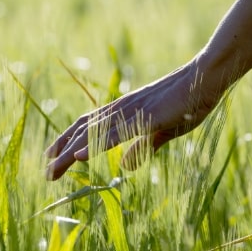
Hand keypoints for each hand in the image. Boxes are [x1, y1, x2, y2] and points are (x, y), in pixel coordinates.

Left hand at [45, 62, 214, 179]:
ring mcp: (133, 111)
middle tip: (46, 173)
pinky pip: (117, 133)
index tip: (53, 157)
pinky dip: (96, 144)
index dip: (69, 140)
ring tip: (53, 169)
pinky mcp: (146, 117)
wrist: (205, 79)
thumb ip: (142, 147)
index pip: (88, 125)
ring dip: (71, 151)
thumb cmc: (186, 103)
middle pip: (84, 130)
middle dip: (62, 151)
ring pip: (94, 133)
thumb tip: (125, 166)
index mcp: (125, 111)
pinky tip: (80, 157)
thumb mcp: (161, 131)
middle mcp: (122, 109)